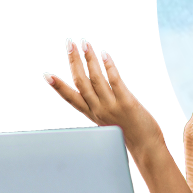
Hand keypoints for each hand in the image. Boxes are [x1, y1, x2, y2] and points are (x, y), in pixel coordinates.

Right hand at [43, 38, 161, 157]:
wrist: (146, 149)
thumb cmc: (131, 134)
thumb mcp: (109, 121)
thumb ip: (101, 107)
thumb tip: (97, 91)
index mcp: (93, 114)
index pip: (71, 98)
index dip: (58, 86)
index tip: (46, 74)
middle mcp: (99, 109)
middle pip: (80, 82)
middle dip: (73, 61)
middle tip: (69, 43)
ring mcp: (111, 106)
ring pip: (95, 78)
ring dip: (89, 58)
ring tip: (85, 43)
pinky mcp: (126, 102)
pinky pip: (114, 80)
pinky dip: (108, 66)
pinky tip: (105, 54)